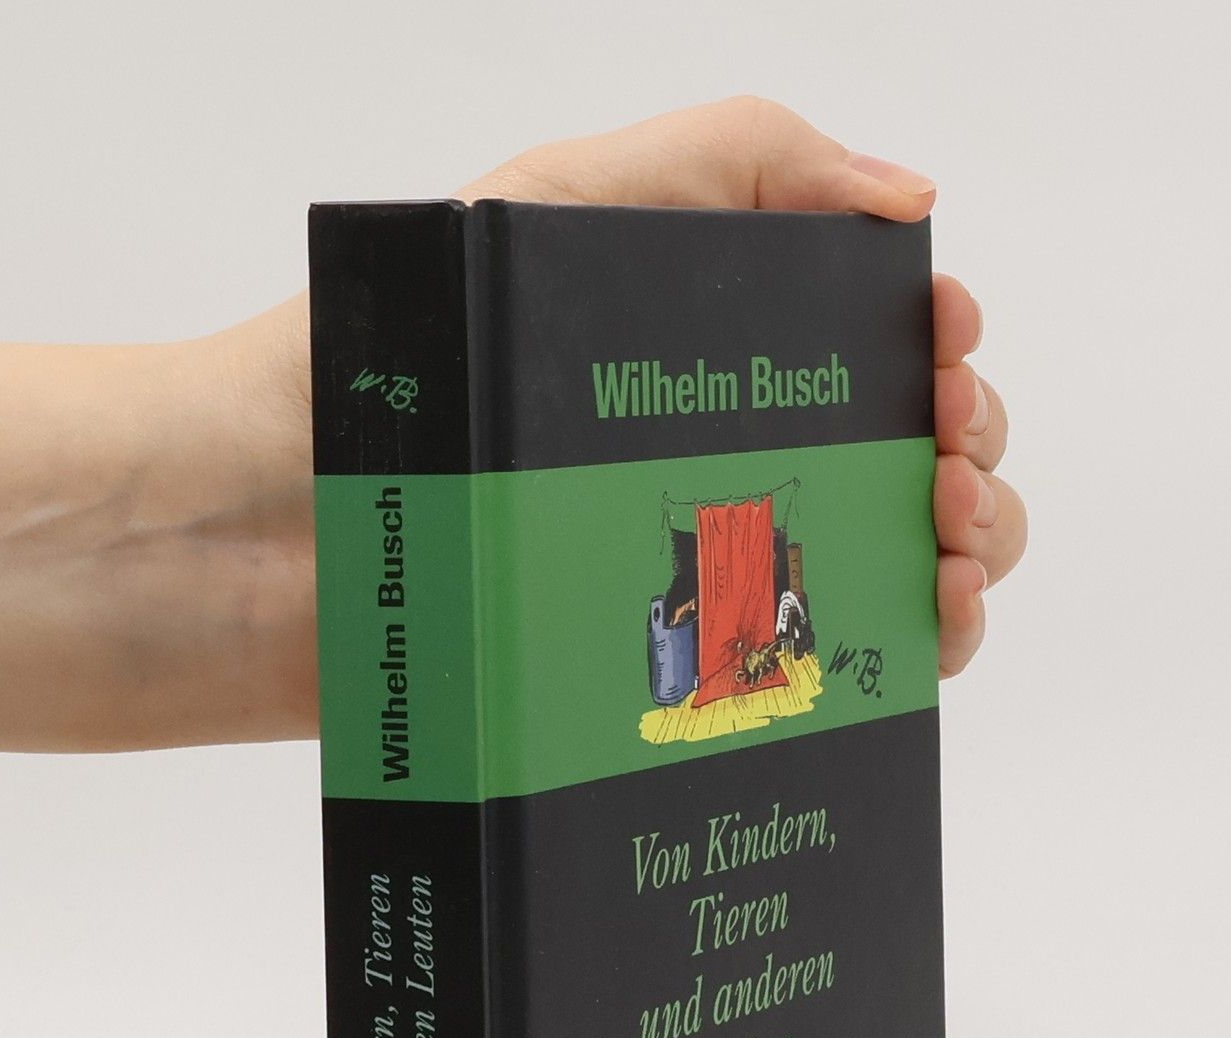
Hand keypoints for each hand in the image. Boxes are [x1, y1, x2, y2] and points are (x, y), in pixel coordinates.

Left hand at [239, 97, 1024, 682]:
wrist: (264, 539)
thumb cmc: (394, 362)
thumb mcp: (561, 202)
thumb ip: (741, 161)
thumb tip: (911, 195)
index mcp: (704, 351)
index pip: (873, 345)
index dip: (941, 345)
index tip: (943, 353)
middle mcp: (716, 461)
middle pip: (904, 460)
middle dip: (966, 452)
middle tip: (944, 467)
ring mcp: (701, 575)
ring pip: (887, 570)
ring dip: (962, 556)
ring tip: (944, 551)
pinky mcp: (674, 682)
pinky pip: (819, 678)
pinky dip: (900, 661)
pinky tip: (915, 636)